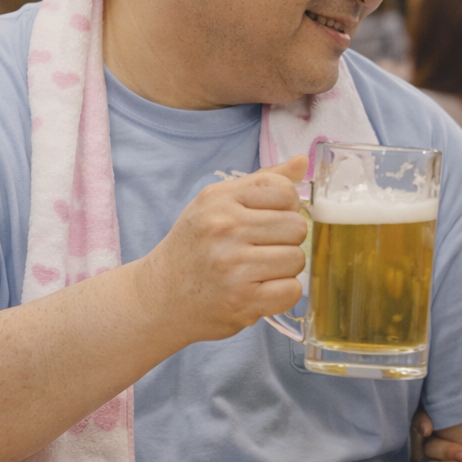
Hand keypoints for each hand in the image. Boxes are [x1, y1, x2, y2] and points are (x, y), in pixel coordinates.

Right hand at [139, 155, 308, 343]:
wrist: (159, 298)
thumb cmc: (194, 247)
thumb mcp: (216, 204)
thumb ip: (261, 182)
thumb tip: (302, 161)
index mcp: (219, 200)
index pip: (284, 190)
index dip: (287, 206)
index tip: (270, 218)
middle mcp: (225, 229)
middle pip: (296, 227)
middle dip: (287, 239)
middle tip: (263, 248)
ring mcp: (233, 266)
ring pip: (297, 259)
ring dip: (285, 267)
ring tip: (259, 269)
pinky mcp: (242, 300)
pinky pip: (292, 290)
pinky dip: (283, 293)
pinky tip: (260, 289)